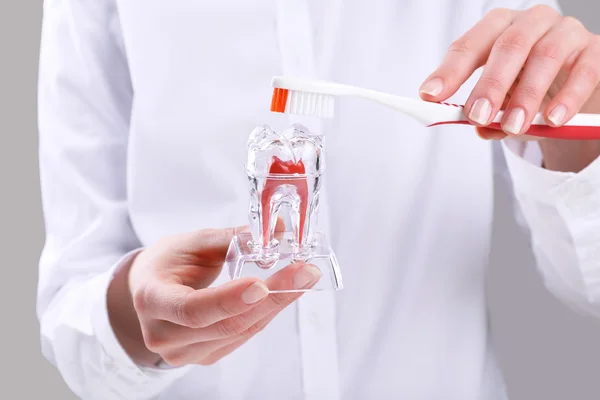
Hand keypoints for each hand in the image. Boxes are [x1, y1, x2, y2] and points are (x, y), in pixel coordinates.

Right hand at [107, 223, 321, 366]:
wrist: (150, 289)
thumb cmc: (167, 263)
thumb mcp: (192, 242)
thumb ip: (232, 237)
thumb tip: (276, 229)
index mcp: (152, 299)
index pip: (192, 309)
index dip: (228, 300)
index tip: (261, 285)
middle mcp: (164, 335)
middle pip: (225, 324)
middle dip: (271, 298)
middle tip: (304, 273)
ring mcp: (185, 352)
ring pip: (240, 332)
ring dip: (276, 304)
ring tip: (303, 278)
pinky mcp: (205, 356)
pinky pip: (242, 336)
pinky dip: (266, 313)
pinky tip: (284, 293)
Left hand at [419, 5, 599, 140]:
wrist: (575, 82)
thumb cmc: (529, 84)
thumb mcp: (503, 98)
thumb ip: (488, 112)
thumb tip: (478, 129)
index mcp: (499, 29)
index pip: (469, 45)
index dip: (449, 71)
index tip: (430, 95)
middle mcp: (531, 23)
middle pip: (507, 46)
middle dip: (489, 84)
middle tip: (476, 116)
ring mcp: (565, 32)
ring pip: (545, 56)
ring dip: (526, 96)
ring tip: (514, 126)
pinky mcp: (594, 50)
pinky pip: (584, 71)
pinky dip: (568, 97)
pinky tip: (553, 119)